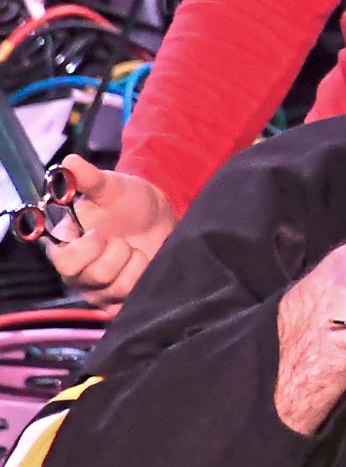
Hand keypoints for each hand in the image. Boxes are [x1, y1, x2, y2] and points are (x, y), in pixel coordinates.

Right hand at [43, 158, 177, 311]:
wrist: (160, 219)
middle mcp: (78, 273)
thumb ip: (90, 178)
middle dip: (118, 252)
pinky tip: (145, 265)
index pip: (64, 261)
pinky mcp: (119, 303)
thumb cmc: (129, 203)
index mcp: (67, 246)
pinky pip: (130, 302)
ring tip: (136, 249)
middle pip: (94, 276)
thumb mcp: (112, 186)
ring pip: (118, 288)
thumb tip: (70, 163)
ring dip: (136, 263)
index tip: (101, 231)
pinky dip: (144, 280)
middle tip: (123, 239)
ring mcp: (98, 290)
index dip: (87, 248)